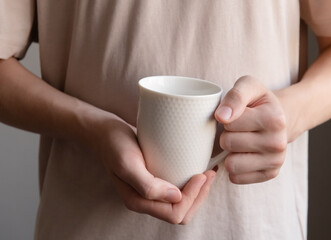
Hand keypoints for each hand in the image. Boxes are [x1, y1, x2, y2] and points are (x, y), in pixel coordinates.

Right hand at [91, 115, 215, 223]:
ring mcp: (152, 191)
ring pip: (182, 204)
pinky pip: (179, 190)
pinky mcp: (157, 180)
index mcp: (138, 201)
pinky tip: (200, 169)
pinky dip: (193, 184)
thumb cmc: (115, 144)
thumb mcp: (128, 163)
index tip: (201, 174)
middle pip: (181, 213)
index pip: (174, 213)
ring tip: (209, 172)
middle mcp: (146, 200)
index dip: (191, 197)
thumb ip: (148, 186)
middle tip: (210, 174)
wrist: (106, 131)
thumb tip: (176, 197)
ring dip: (199, 192)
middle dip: (199, 196)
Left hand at [215, 76, 286, 183]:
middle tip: (238, 129)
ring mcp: (276, 161)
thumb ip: (235, 96)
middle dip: (227, 134)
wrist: (281, 117)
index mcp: (274, 119)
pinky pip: (236, 178)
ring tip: (240, 141)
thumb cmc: (259, 102)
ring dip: (229, 153)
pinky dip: (235, 167)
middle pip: (228, 143)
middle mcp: (278, 143)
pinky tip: (243, 155)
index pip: (229, 123)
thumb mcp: (249, 86)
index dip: (227, 117)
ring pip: (231, 164)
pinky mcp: (270, 174)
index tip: (238, 114)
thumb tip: (221, 116)